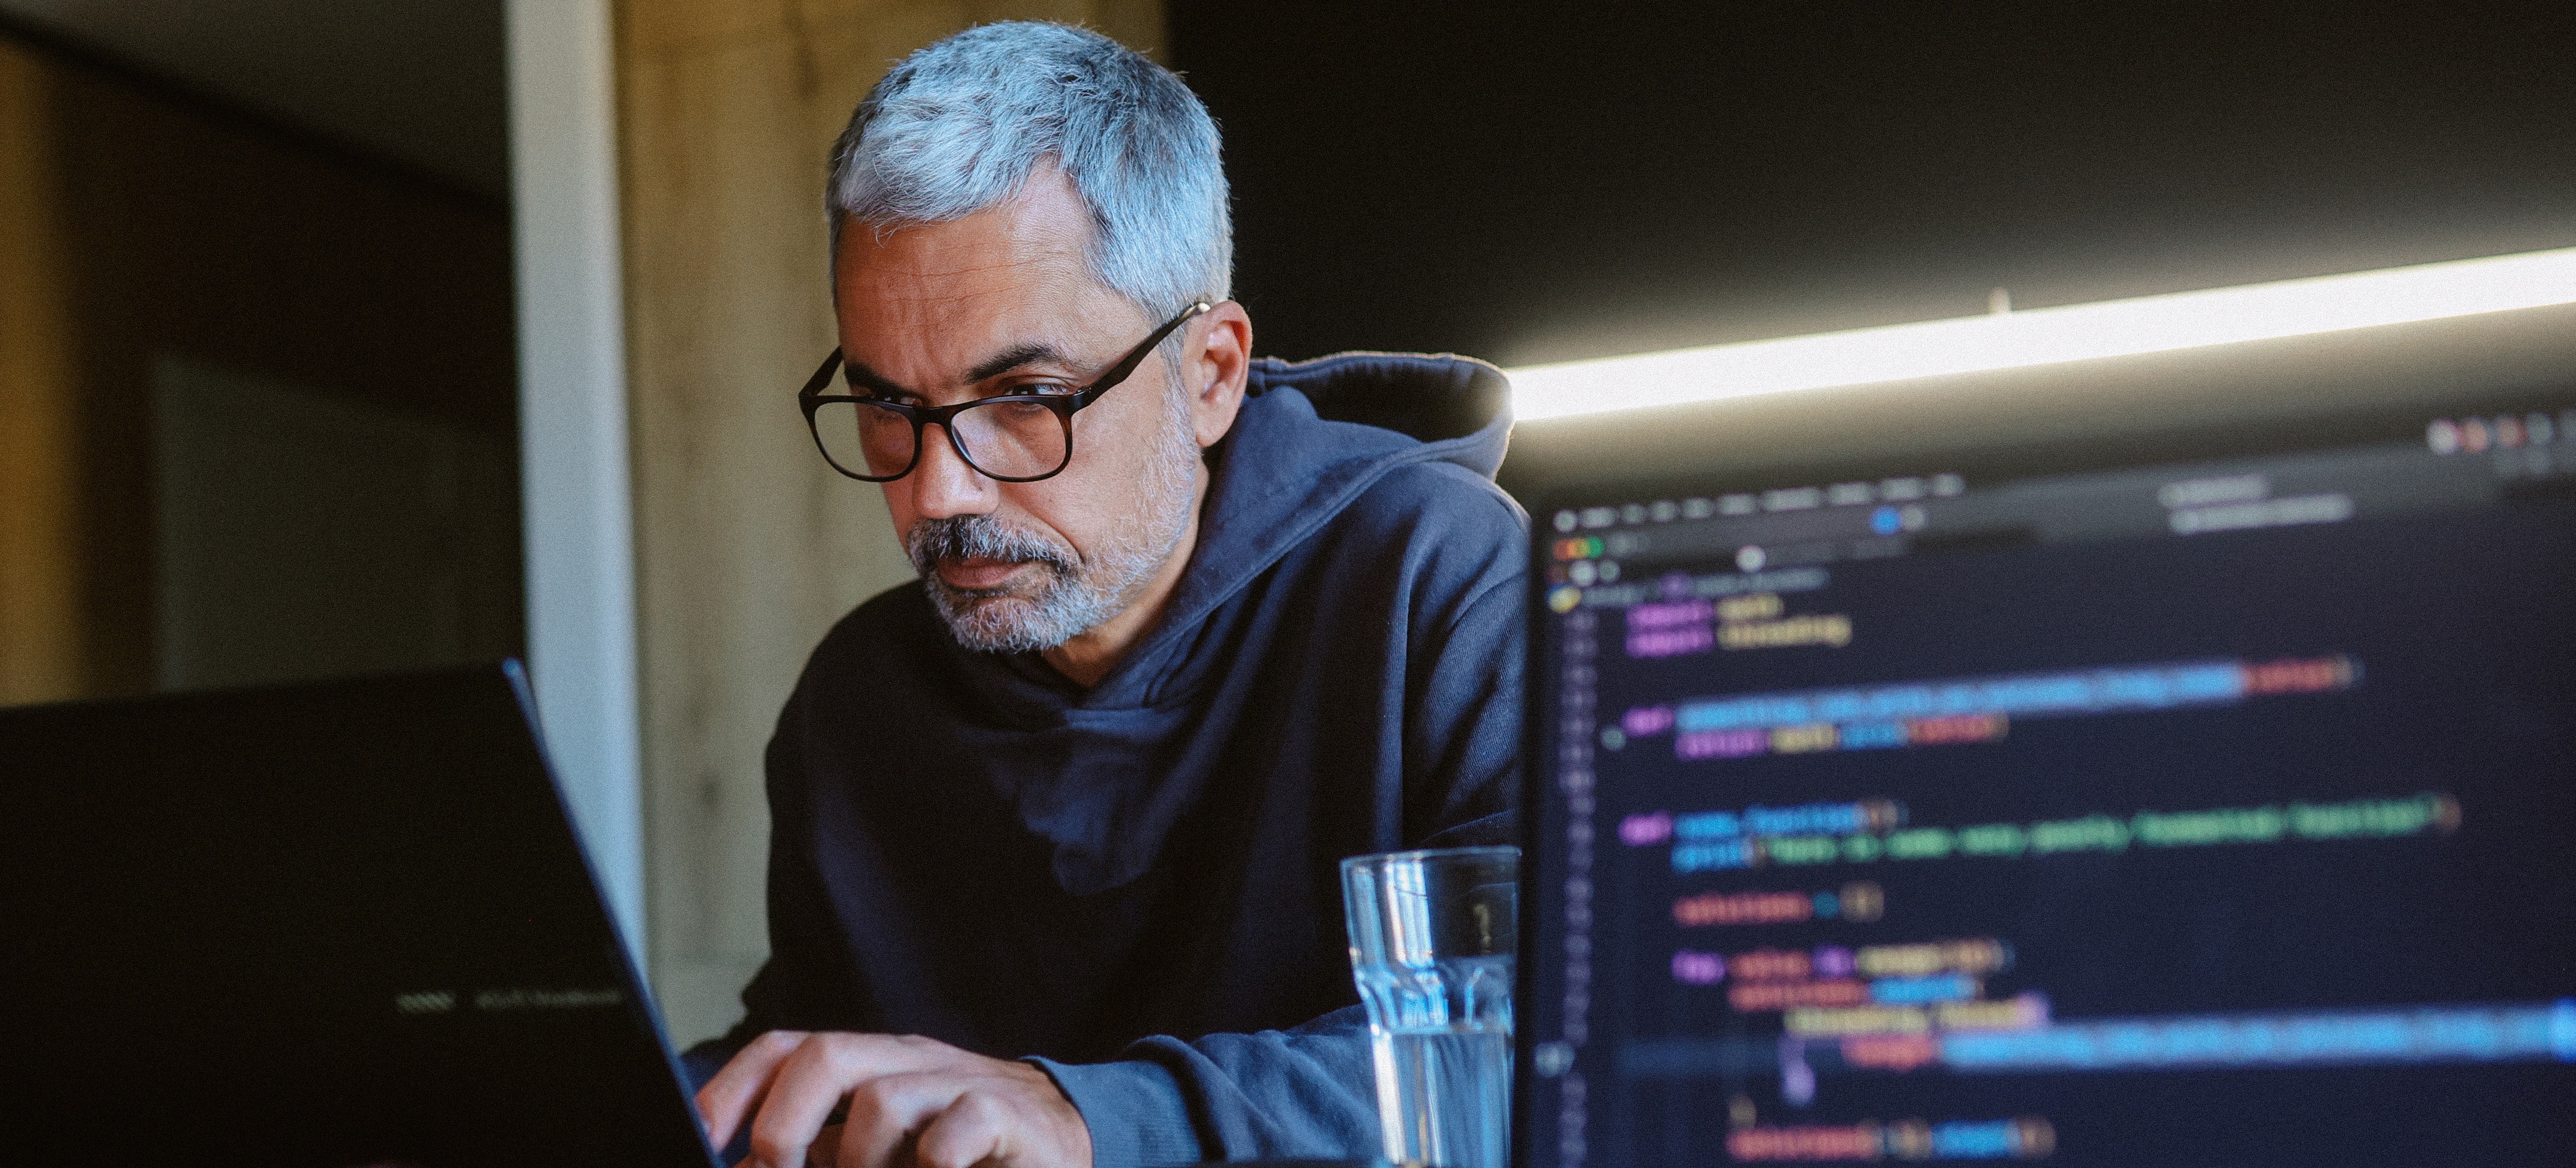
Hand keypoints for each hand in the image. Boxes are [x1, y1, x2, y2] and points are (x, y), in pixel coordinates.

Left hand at [696, 1030, 1093, 1167]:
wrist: (1057, 1140)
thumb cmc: (956, 1149)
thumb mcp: (875, 1148)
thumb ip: (818, 1152)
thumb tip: (743, 1167)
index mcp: (866, 1064)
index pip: (785, 1049)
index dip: (733, 1086)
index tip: (699, 1133)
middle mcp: (906, 1061)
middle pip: (824, 1056)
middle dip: (783, 1122)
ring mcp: (956, 1083)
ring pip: (882, 1098)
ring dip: (860, 1160)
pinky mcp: (1006, 1115)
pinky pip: (956, 1130)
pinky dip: (933, 1162)